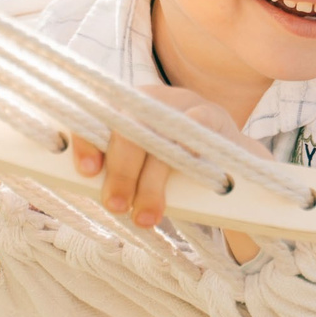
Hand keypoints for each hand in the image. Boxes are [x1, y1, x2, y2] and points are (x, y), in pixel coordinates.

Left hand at [67, 85, 242, 243]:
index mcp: (124, 108)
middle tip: (116, 206)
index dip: (88, 141)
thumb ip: (115, 169)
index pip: (96, 116)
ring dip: (151, 181)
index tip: (87, 172)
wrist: (228, 170)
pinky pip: (199, 126)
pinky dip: (189, 150)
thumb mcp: (138, 165)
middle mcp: (150, 101)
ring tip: (145, 215)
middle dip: (120, 172)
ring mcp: (183, 104)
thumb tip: (89, 187)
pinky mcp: (213, 114)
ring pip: (160, 136)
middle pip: (128, 129)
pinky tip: (186, 173)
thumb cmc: (171, 171)